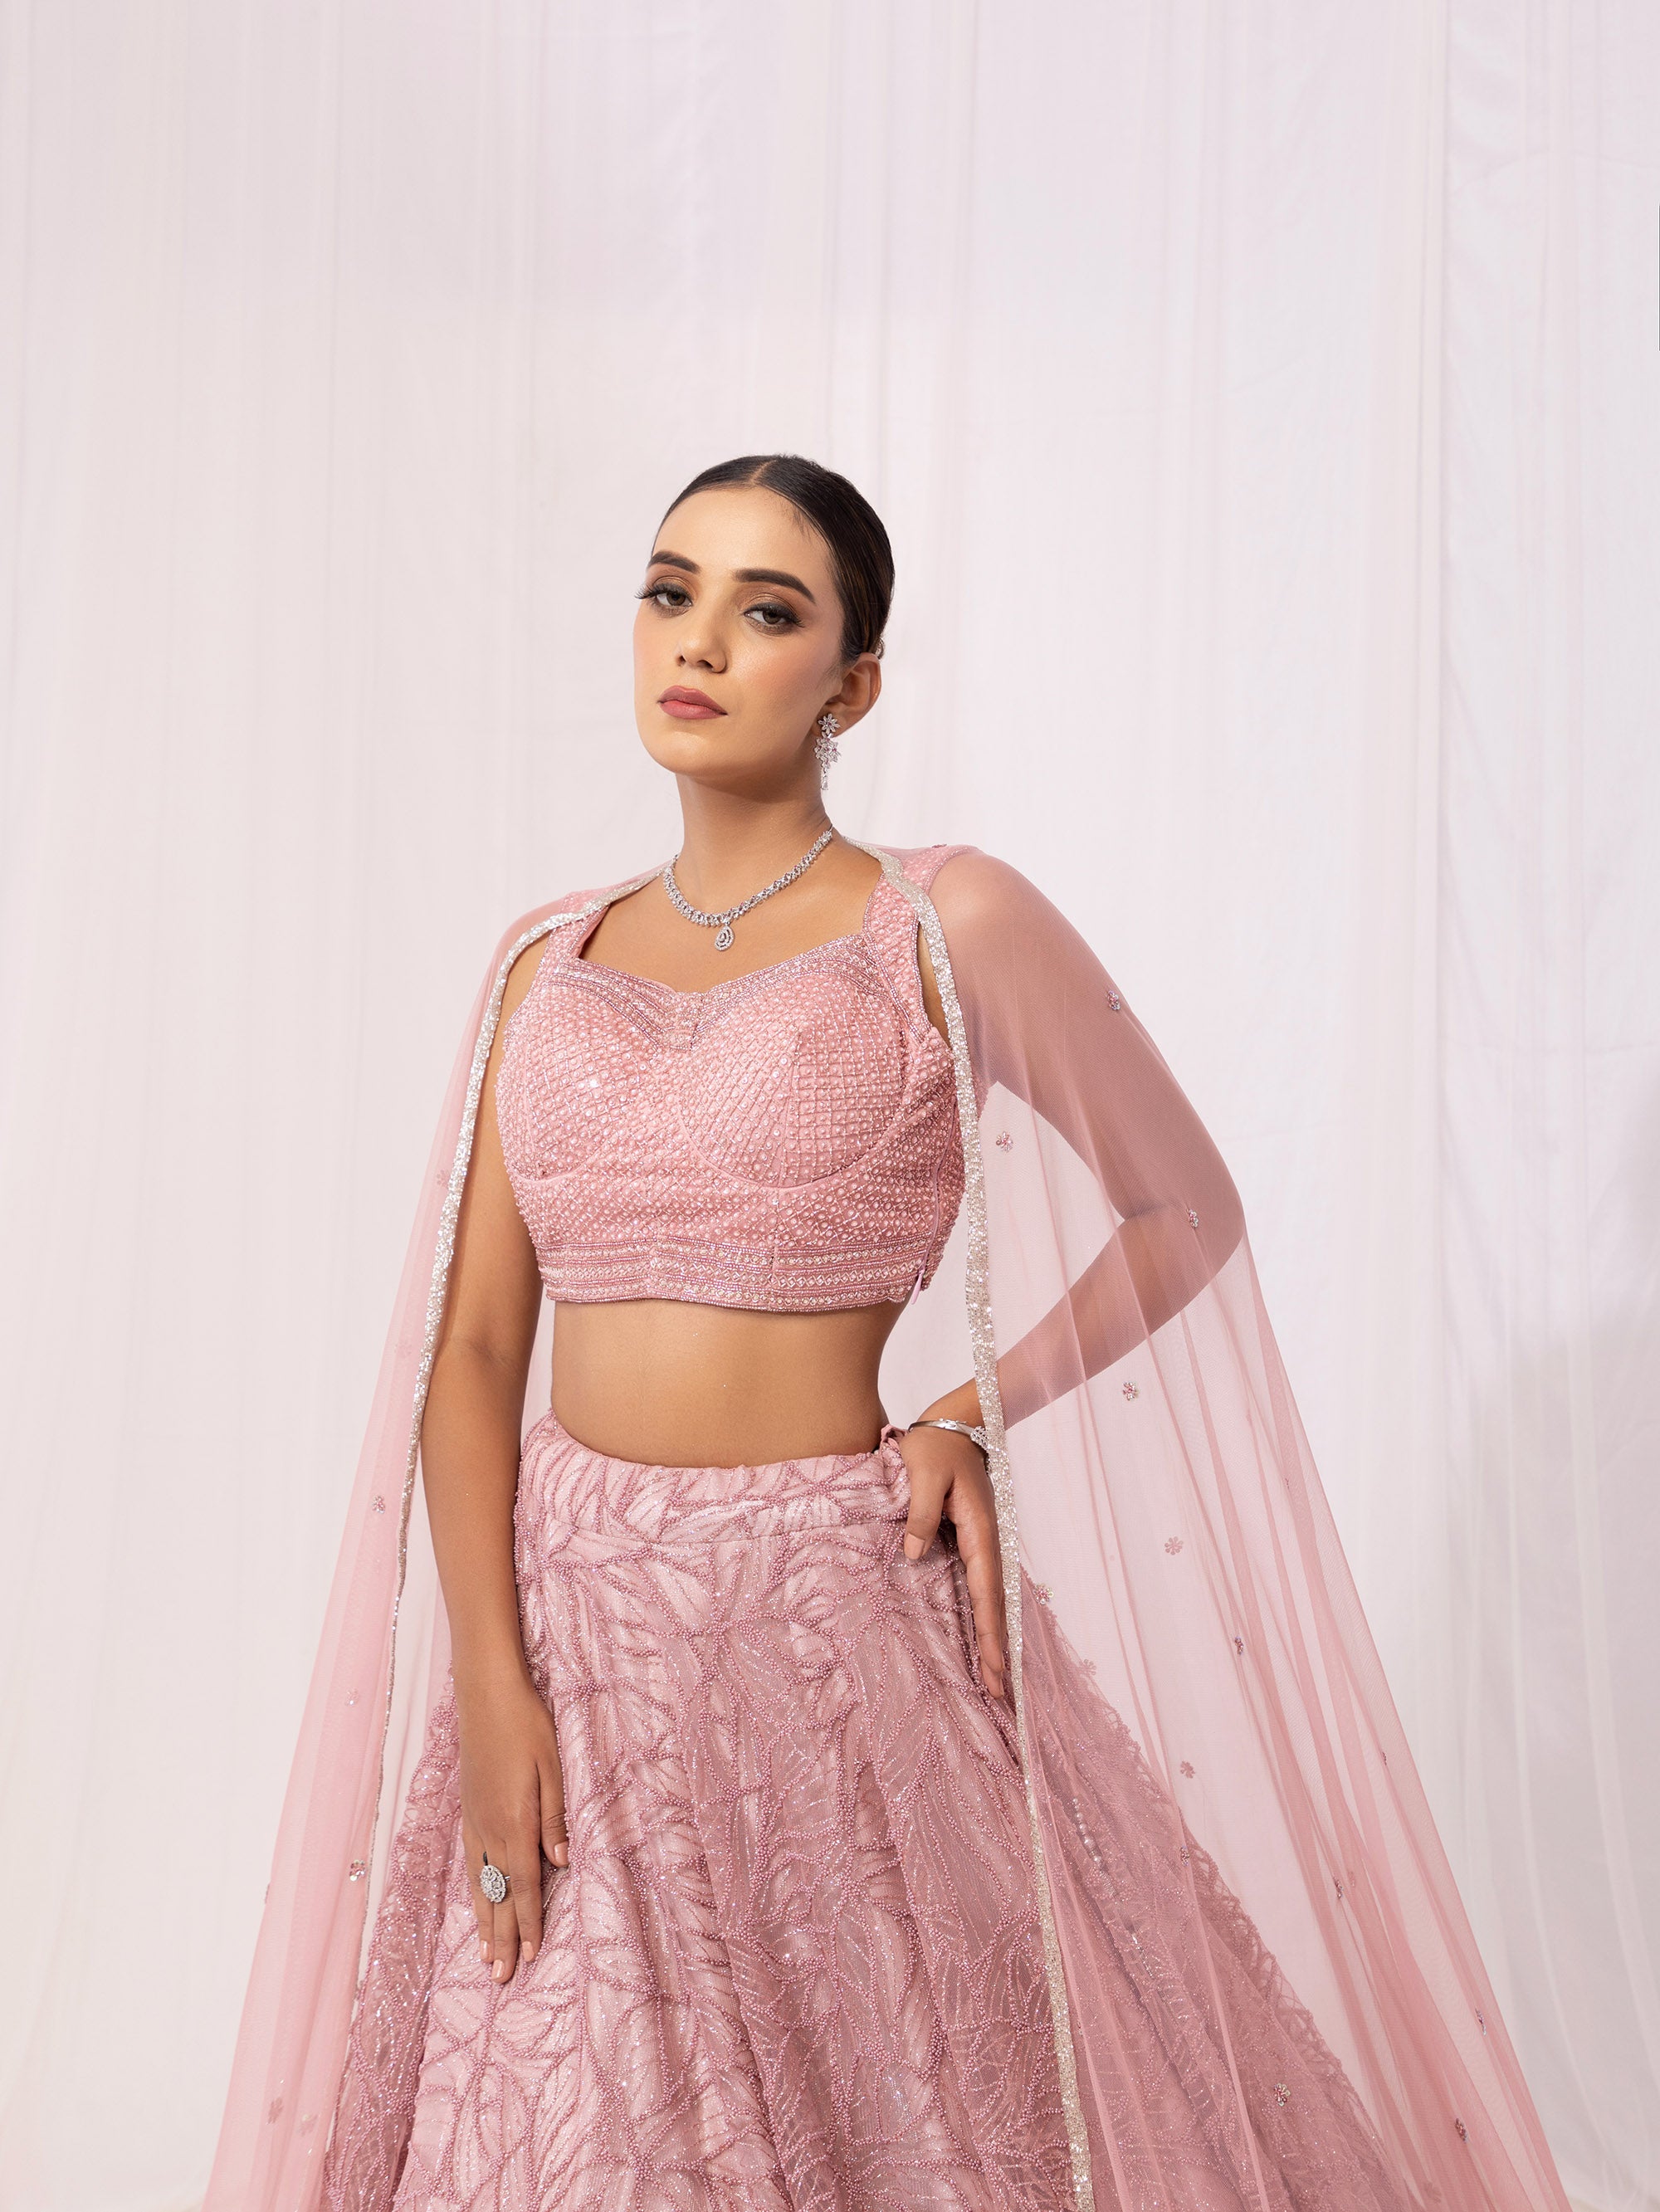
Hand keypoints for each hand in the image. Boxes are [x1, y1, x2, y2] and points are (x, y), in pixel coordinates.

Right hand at [454, 1669, 567, 1982]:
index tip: (528, 1957)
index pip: (525, 1884)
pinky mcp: (467, 1808)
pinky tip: (476, 1899)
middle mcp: (489, 1828)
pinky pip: (469, 1861)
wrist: (485, 1694)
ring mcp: (473, 1819)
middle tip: (500, 1978)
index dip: (528, 1922)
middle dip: (501, 1937)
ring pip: (479, 1882)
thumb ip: (555, 1816)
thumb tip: (561, 1862)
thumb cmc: (527, 1724)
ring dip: (484, 1920)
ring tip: (483, 1954)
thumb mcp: (552, 1766)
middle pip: (498, 1893)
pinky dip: (474, 1889)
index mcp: (515, 1821)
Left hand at [894, 1424, 1009, 1702]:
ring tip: (998, 1681)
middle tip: (1002, 1696)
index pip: (986, 1592)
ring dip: (995, 1639)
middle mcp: (988, 1542)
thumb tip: (914, 1557)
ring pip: (991, 1599)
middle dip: (999, 1650)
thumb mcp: (922, 1474)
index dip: (990, 1633)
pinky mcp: (973, 1541)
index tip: (996, 1670)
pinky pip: (982, 1587)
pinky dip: (986, 1616)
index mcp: (980, 1530)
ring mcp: (984, 1543)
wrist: (957, 1422)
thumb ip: (919, 1514)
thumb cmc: (936, 1446)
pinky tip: (984, 1638)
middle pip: (995, 1605)